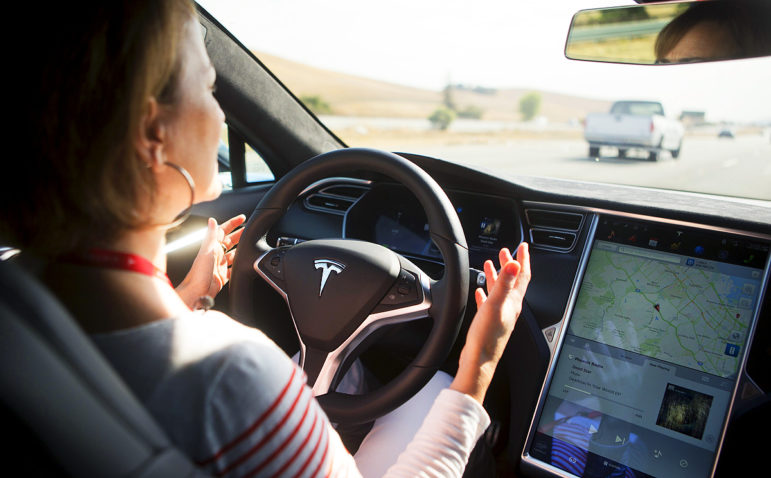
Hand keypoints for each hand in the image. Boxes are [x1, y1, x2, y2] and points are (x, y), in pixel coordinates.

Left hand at [176, 214, 245, 307]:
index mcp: (212, 247)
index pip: (223, 230)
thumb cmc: (199, 273)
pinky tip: (244, 263)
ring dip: (241, 248)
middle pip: (230, 241)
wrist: (197, 292)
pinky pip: (233, 268)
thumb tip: (212, 220)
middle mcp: (216, 255)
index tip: (242, 218)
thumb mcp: (206, 251)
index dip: (232, 223)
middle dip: (240, 234)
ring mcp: (220, 265)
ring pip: (233, 253)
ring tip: (250, 244)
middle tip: (250, 230)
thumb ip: (210, 236)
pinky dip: (239, 265)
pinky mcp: (223, 275)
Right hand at [450, 243, 530, 403]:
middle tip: (505, 251)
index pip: (522, 276)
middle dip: (509, 264)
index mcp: (514, 302)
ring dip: (496, 276)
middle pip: (512, 281)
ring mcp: (500, 316)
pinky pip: (490, 303)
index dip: (523, 259)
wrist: (479, 362)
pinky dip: (486, 293)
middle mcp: (510, 308)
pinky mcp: (490, 323)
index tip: (522, 246)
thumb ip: (505, 283)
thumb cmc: (487, 337)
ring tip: (490, 264)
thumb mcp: (495, 305)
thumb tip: (515, 263)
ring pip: (500, 291)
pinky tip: (480, 291)